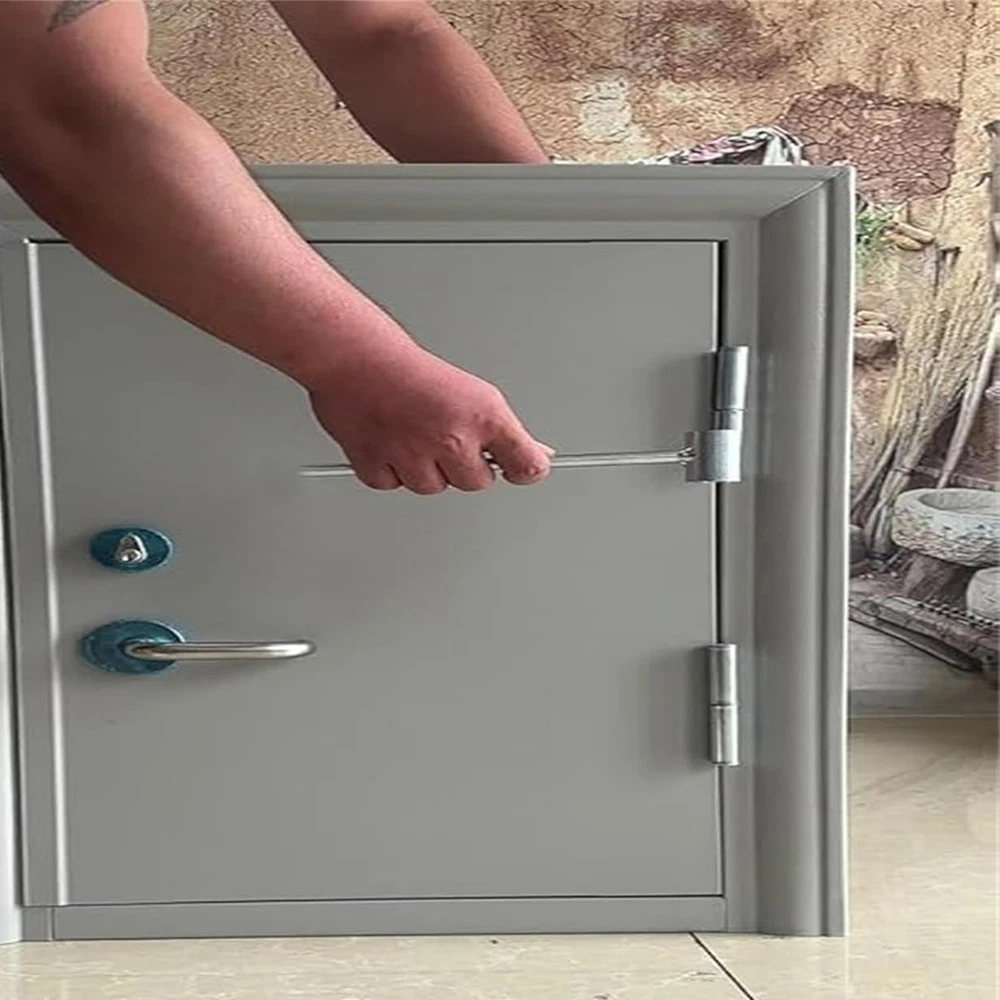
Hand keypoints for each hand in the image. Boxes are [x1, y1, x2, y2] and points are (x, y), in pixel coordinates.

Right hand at [308, 344, 553, 493]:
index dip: (524, 469)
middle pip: (477, 483)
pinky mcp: (377, 466)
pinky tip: (389, 440)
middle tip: (445, 435)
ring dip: (425, 469)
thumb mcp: (473, 392)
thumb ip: (503, 430)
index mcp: (483, 416)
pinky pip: (393, 485)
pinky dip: (389, 469)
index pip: (526, 465)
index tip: (522, 469)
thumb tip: (535, 453)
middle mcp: (451, 438)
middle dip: (464, 465)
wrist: (355, 357)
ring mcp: (413, 455)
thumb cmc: (408, 369)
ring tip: (413, 433)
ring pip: (433, 487)